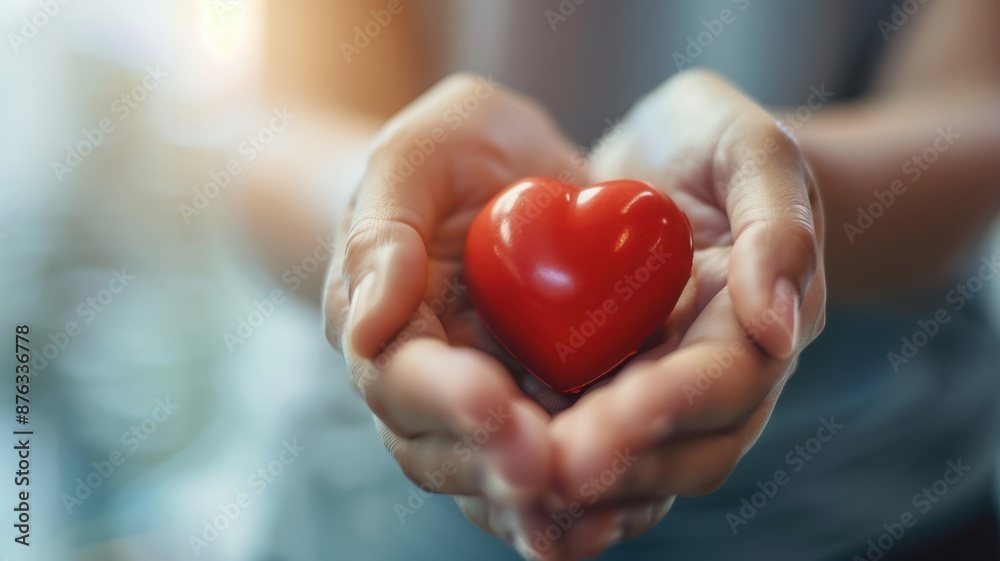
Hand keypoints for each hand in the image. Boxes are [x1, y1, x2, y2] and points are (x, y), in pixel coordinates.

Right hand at [322, 74, 580, 556]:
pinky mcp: (542, 409)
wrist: (504, 169)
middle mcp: (425, 384)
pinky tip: (622, 513)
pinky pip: (554, 466)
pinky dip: (581, 499)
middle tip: (546, 470)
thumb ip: (383, 234)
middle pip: (443, 449)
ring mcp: (483, 404)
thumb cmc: (449, 153)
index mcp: (382, 326)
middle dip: (495, 462)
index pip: (399, 377)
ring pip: (496, 475)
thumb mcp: (413, 158)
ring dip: (538, 502)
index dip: (444, 397)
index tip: (493, 402)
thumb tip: (361, 331)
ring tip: (588, 517)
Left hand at [544, 70, 826, 557]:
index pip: (725, 384)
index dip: (671, 407)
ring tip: (523, 502)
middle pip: (684, 450)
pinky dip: (554, 475)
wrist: (663, 157)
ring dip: (586, 493)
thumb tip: (779, 327)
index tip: (612, 418)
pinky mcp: (608, 388)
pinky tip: (505, 493)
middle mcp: (713, 375)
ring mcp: (659, 388)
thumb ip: (778, 225)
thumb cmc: (712, 143)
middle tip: (551, 469)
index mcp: (757, 325)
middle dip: (622, 465)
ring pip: (638, 469)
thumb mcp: (753, 150)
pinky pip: (588, 445)